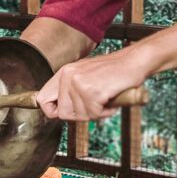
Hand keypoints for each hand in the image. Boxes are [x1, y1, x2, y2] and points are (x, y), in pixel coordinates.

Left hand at [36, 47, 150, 121]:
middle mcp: (69, 75)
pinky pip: (94, 114)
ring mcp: (80, 83)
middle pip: (63, 113)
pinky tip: (110, 100)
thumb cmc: (113, 72)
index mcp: (64, 72)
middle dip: (80, 114)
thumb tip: (57, 111)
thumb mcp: (85, 75)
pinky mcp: (93, 91)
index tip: (67, 112)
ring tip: (105, 98)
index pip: (42, 99)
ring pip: (80, 115)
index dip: (53, 111)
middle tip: (94, 105)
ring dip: (96, 112)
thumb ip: (70, 90)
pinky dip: (106, 111)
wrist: (134, 61)